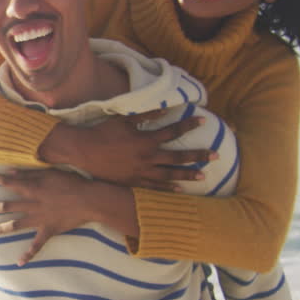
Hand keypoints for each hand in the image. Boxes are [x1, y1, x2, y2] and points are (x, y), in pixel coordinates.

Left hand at [0, 169, 95, 265]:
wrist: (90, 200)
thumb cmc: (72, 183)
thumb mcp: (51, 172)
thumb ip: (30, 173)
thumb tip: (11, 171)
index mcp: (33, 188)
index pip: (9, 182)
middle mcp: (32, 204)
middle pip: (7, 206)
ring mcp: (39, 219)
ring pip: (16, 225)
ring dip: (1, 228)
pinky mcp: (48, 230)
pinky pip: (37, 245)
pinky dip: (28, 255)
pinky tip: (19, 262)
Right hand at [38, 111, 215, 189]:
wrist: (83, 152)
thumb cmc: (102, 133)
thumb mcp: (123, 120)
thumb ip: (145, 116)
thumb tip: (164, 109)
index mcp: (146, 141)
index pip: (173, 131)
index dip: (189, 125)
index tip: (203, 119)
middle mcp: (147, 158)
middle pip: (178, 157)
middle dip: (198, 156)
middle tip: (216, 155)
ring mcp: (141, 172)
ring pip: (170, 174)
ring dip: (187, 175)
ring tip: (203, 176)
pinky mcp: (133, 182)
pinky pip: (154, 187)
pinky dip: (168, 188)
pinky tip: (179, 190)